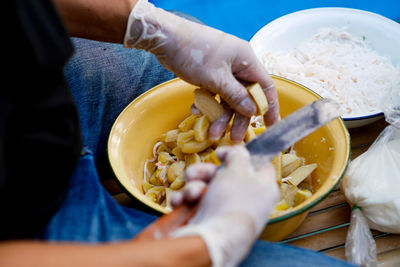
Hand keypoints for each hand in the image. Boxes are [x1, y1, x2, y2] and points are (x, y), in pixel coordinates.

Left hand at [124, 0, 279, 141]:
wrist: (166, 38)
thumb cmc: (194, 53)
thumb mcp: (216, 78)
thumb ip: (235, 96)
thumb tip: (252, 111)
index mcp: (246, 61)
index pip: (265, 86)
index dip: (270, 107)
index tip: (270, 125)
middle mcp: (237, 65)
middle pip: (244, 96)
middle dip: (238, 118)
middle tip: (233, 139)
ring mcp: (223, 70)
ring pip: (227, 98)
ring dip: (219, 116)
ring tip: (210, 134)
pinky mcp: (209, 74)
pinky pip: (214, 93)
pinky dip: (207, 104)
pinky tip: (196, 111)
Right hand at [170, 146, 278, 266]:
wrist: (213, 239)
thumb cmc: (232, 202)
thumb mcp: (238, 169)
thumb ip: (238, 155)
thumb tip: (237, 150)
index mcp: (263, 188)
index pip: (258, 165)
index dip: (240, 155)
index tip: (223, 153)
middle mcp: (247, 200)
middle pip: (225, 175)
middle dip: (205, 171)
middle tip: (195, 172)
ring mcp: (227, 211)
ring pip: (206, 187)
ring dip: (194, 185)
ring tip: (191, 192)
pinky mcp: (209, 220)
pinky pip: (196, 203)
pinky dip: (187, 200)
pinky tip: (182, 201)